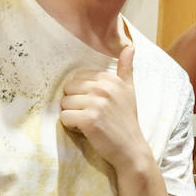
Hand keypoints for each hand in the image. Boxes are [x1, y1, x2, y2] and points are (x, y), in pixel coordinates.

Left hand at [60, 43, 148, 170]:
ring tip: (88, 122)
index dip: (82, 94)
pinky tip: (84, 130)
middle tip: (89, 115)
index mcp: (110, 79)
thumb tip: (129, 47)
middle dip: (74, 103)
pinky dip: (70, 126)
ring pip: (64, 103)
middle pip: (68, 89)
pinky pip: (64, 117)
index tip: (95, 105)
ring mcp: (97, 103)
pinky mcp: (89, 120)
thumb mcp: (129, 90)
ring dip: (71, 115)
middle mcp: (104, 88)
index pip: (78, 78)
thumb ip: (126, 68)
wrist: (131, 149)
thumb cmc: (127, 120)